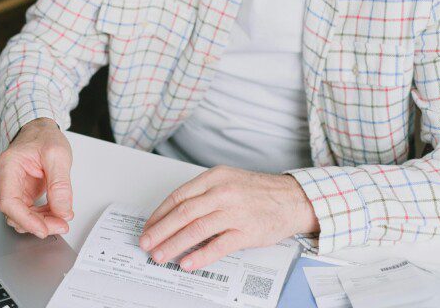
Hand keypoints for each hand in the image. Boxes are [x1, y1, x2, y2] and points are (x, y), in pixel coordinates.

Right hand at [0, 118, 73, 238]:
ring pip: (21, 216)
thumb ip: (60, 184)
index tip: (43, 229)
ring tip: (61, 218)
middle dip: (39, 223)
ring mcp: (9, 188)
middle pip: (14, 212)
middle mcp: (3, 179)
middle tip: (61, 224)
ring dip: (41, 222)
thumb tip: (62, 210)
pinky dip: (42, 216)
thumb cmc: (43, 137)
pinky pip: (27, 212)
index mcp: (7, 166)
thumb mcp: (58, 155)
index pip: (8, 202)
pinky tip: (55, 213)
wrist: (40, 131)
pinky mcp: (19, 194)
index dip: (25, 220)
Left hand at [139, 165, 317, 270]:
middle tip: (147, 242)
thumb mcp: (227, 180)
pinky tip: (187, 262)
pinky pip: (218, 245)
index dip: (159, 214)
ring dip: (174, 244)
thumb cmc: (258, 191)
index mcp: (214, 177)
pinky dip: (200, 255)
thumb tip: (174, 214)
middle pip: (183, 213)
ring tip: (160, 255)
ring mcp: (235, 212)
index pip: (178, 197)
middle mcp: (222, 192)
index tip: (149, 227)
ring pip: (196, 229)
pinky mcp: (247, 231)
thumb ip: (202, 194)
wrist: (293, 198)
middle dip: (160, 230)